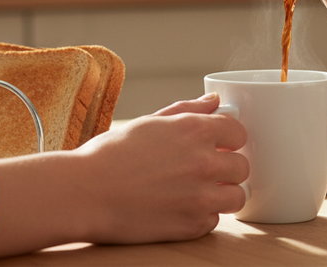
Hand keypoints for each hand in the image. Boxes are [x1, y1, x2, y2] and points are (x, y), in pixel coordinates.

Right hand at [78, 92, 248, 244]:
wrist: (84, 193)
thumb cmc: (110, 155)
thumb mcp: (150, 121)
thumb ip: (188, 110)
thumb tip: (214, 101)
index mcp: (194, 130)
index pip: (239, 132)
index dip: (229, 138)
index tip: (219, 145)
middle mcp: (203, 162)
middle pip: (242, 166)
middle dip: (228, 167)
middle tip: (207, 170)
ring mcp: (200, 196)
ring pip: (237, 196)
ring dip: (223, 194)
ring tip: (200, 192)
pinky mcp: (191, 225)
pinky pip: (214, 221)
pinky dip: (202, 216)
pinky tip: (181, 208)